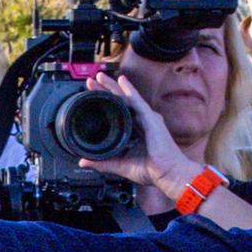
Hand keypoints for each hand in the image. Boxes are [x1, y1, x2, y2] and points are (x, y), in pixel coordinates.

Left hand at [78, 72, 202, 194]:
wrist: (168, 174)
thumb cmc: (152, 170)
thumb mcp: (120, 165)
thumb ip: (102, 163)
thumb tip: (83, 162)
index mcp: (137, 131)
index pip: (118, 113)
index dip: (105, 103)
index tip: (90, 97)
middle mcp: (142, 122)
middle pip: (120, 102)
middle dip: (105, 90)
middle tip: (91, 81)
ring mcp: (147, 119)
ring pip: (126, 98)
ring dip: (113, 86)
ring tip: (100, 77)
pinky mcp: (151, 119)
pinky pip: (138, 101)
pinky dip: (129, 90)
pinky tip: (121, 81)